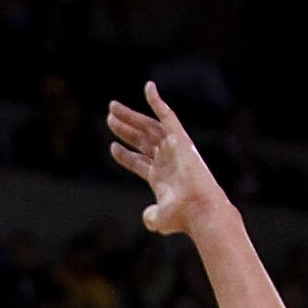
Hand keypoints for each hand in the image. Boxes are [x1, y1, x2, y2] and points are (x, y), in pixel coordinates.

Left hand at [107, 83, 230, 239]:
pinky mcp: (180, 139)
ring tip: (111, 109)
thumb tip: (147, 217)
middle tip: (109, 117)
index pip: (139, 161)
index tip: (112, 146)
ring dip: (130, 117)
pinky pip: (167, 115)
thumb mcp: (159, 220)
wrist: (198, 209)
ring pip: (148, 127)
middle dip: (125, 129)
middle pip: (141, 140)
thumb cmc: (182, 217)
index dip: (124, 154)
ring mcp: (173, 148)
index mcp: (160, 177)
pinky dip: (157, 101)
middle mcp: (167, 160)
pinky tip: (148, 87)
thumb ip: (151, 217)